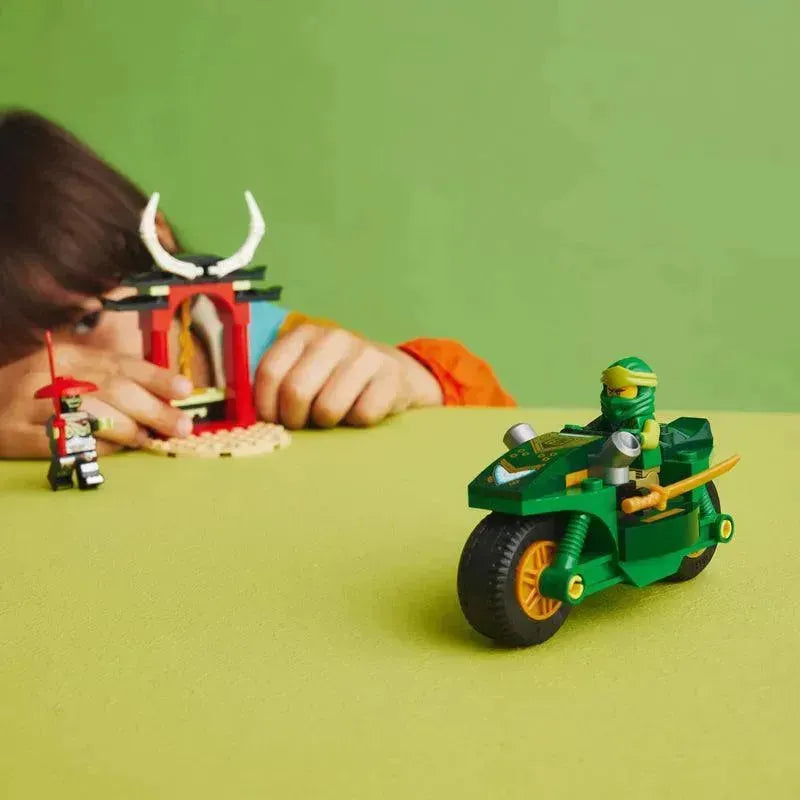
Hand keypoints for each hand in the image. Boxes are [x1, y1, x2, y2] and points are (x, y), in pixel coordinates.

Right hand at [0, 342, 194, 457]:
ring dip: (129, 430)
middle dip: (154, 409)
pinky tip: (112, 450)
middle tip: (182, 426)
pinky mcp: (17, 435)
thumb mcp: (65, 372)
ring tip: (147, 440)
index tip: (185, 390)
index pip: (121, 364)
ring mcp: (31, 405)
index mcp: (67, 356)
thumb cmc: (31, 391)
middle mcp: (50, 375)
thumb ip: (107, 380)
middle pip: (113, 390)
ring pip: (93, 416)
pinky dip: (95, 447)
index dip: (156, 377)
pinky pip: (67, 442)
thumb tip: (161, 397)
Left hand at [254, 324, 442, 428]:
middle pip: (296, 391)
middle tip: (305, 422)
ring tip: (335, 415)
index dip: (266, 406)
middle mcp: (334, 338)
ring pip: (328, 408)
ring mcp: (365, 354)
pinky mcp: (391, 376)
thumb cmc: (337, 380)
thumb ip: (277, 383)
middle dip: (295, 419)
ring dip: (328, 423)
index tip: (274, 419)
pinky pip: (362, 415)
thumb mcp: (304, 371)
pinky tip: (361, 410)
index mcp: (304, 334)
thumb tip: (243, 414)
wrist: (394, 374)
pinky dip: (358, 423)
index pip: (270, 372)